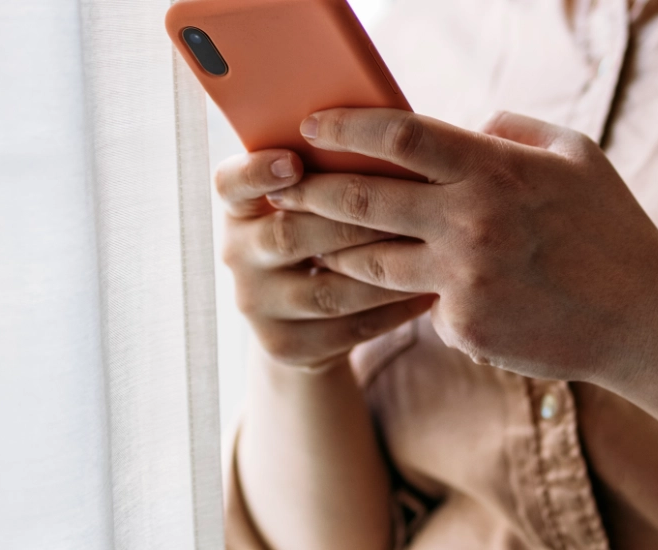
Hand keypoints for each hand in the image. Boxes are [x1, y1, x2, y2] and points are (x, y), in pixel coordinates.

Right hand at [215, 149, 436, 369]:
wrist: (301, 321)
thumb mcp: (310, 201)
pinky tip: (428, 292)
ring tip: (427, 251)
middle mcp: (237, 255)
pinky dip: (392, 310)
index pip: (230, 184)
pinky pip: (347, 328)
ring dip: (380, 270)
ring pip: (325, 290)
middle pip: (288, 236)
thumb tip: (385, 121)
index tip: (293, 161)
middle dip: (348, 220)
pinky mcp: (287, 345)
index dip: (257, 172)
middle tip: (402, 206)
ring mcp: (258, 305)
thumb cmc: (322, 233)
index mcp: (239, 208)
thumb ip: (329, 171)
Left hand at [265, 109, 657, 380]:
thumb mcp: (576, 155)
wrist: (643, 320)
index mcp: (496, 170)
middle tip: (284, 187)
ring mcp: (464, 280)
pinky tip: (408, 293)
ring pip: (371, 262)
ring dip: (338, 250)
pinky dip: (415, 296)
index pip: (399, 135)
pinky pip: (419, 305)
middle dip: (311, 191)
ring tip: (316, 240)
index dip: (346, 127)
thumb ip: (511, 131)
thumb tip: (460, 125)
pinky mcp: (465, 327)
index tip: (314, 125)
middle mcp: (472, 222)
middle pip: (362, 200)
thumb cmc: (612, 229)